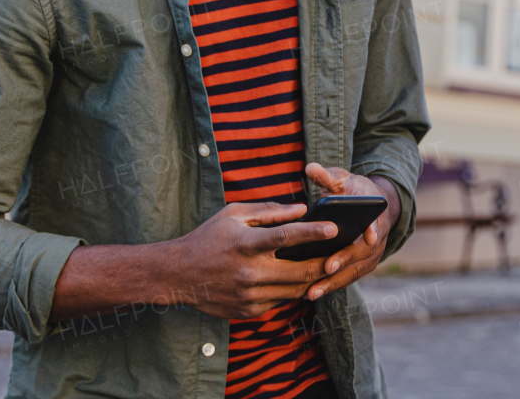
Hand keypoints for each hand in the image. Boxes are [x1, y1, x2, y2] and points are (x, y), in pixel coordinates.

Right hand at [168, 201, 336, 319]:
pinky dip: (291, 290)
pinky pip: (280, 301)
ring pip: (295, 290)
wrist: (178, 275)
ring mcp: (250, 295)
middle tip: (342, 254)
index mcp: (246, 244)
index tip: (334, 228)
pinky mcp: (249, 311)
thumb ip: (269, 211)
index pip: (287, 237)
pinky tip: (299, 279)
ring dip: (313, 279)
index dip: (313, 233)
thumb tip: (301, 209)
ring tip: (327, 266)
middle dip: (325, 263)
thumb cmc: (208, 238)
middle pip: (300, 271)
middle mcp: (250, 273)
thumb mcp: (233, 214)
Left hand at [301, 162, 399, 300]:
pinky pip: (349, 279)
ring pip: (355, 271)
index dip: (371, 230)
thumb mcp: (343, 179)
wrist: (372, 206)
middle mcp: (378, 237)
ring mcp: (372, 254)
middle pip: (363, 253)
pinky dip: (332, 286)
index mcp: (376, 214)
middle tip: (326, 269)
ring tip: (312, 291)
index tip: (367, 237)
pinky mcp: (363, 266)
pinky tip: (311, 293)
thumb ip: (327, 175)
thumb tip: (310, 168)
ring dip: (335, 282)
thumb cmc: (354, 191)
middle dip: (345, 261)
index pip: (376, 223)